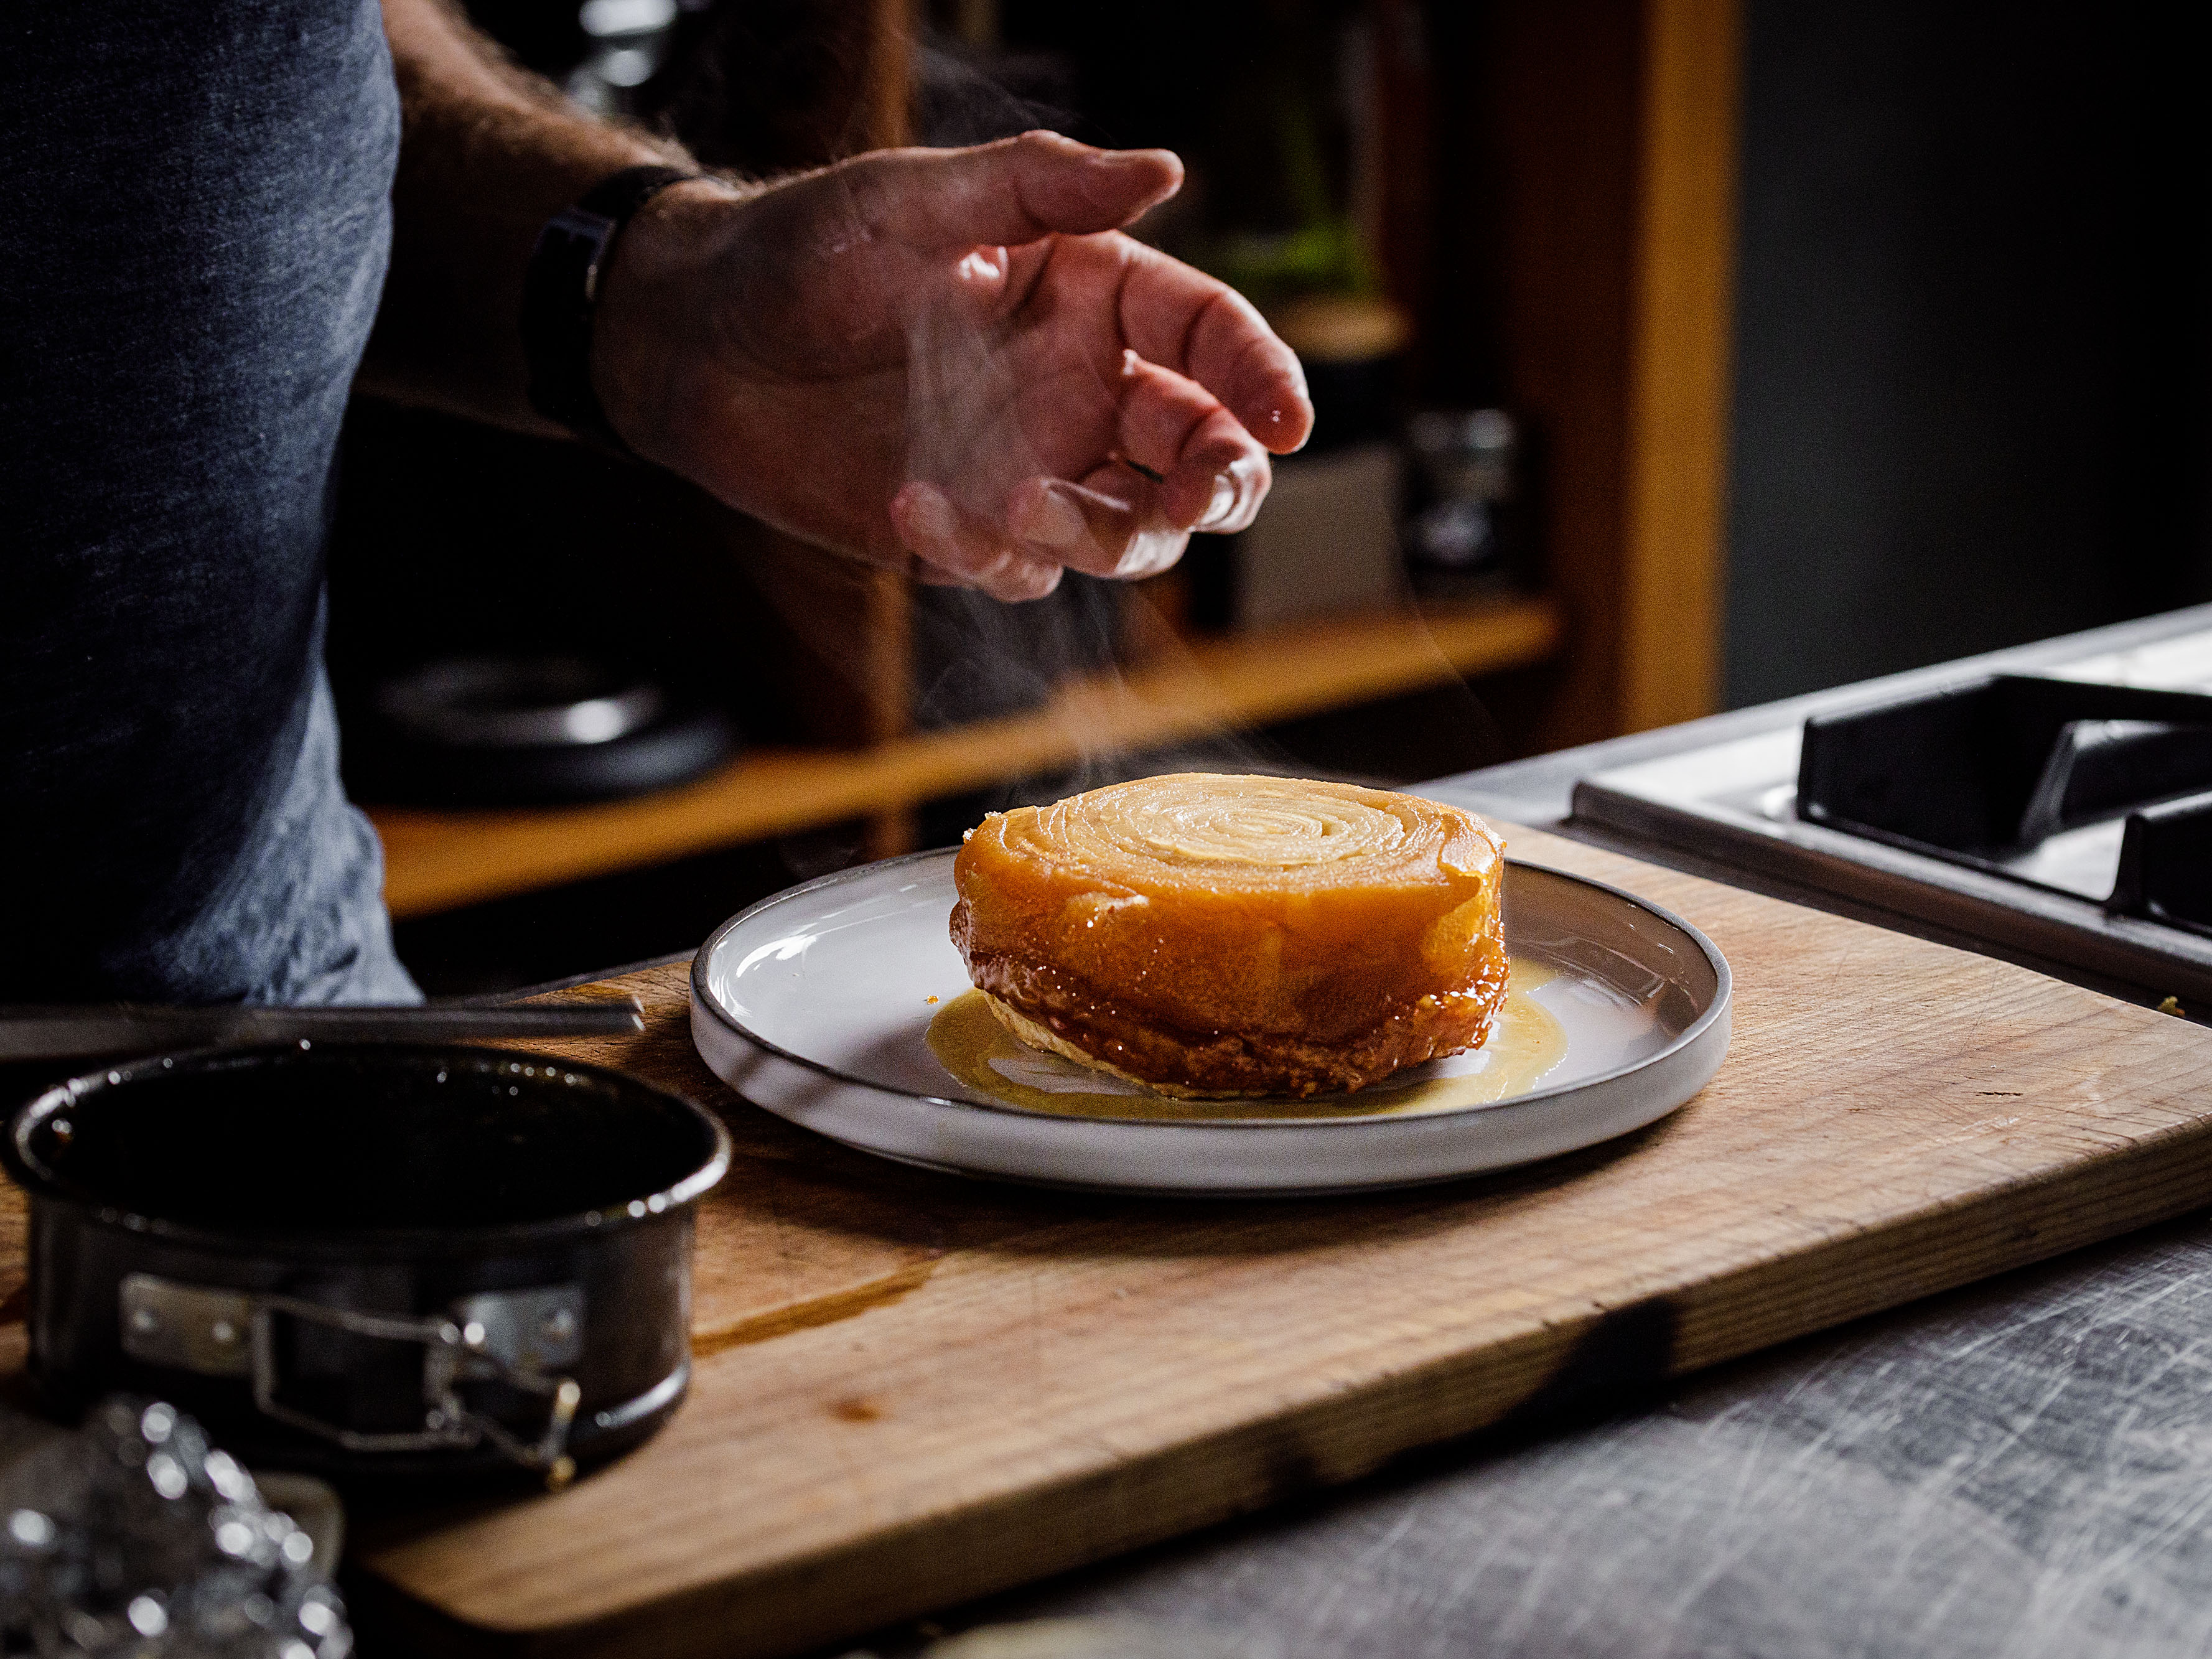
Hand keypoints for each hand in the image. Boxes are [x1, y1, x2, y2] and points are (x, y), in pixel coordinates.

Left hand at [593, 132, 1313, 600]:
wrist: (695, 345)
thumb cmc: (800, 252)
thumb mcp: (915, 199)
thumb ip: (1041, 187)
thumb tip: (1164, 168)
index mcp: (1088, 297)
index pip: (1208, 339)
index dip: (1260, 380)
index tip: (1286, 424)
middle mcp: (1077, 388)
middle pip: (1196, 452)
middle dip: (1213, 482)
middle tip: (1190, 497)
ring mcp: (1031, 466)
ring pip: (1127, 530)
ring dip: (1098, 533)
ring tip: (1016, 505)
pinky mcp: (972, 531)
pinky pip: (1022, 570)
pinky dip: (985, 555)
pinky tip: (910, 504)